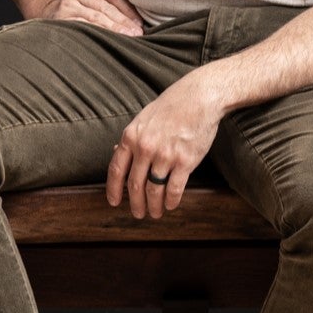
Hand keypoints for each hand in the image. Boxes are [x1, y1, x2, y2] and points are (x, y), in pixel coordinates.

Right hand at [37, 0, 143, 35]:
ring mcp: (67, 5)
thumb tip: (138, 24)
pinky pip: (82, 29)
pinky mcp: (61, 19)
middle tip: (137, 35)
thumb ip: (114, 6)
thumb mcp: (97, 0)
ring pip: (95, 20)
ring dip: (113, 31)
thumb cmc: (84, 10)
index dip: (128, 11)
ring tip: (127, 39)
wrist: (52, 14)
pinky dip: (97, 36)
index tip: (140, 25)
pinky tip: (107, 42)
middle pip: (105, 9)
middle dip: (123, 23)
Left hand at [106, 74, 224, 218]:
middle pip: (135, 185)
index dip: (113, 190)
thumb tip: (116, 152)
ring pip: (154, 190)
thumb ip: (131, 137)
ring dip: (154, 206)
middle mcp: (145, 148)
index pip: (116, 170)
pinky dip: (171, 201)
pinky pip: (174, 189)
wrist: (199, 98)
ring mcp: (165, 156)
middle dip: (135, 203)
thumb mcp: (143, 118)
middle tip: (138, 214)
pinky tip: (171, 205)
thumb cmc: (171, 106)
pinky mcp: (185, 161)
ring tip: (155, 213)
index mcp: (131, 137)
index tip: (114, 202)